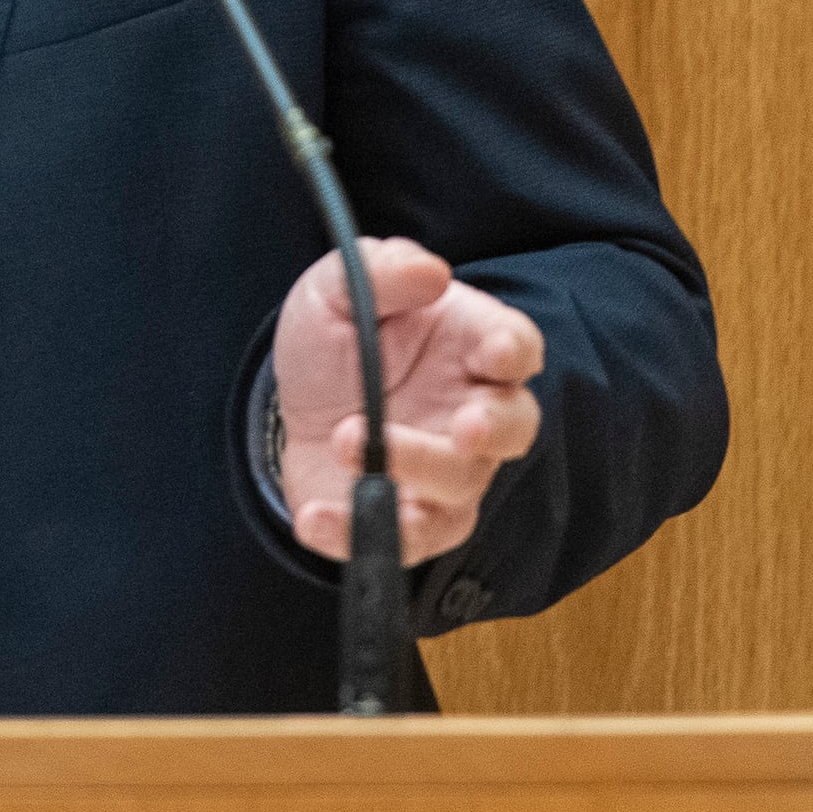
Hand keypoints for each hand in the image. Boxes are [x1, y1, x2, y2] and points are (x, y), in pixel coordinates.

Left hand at [271, 236, 545, 563]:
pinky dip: (358, 534)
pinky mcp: (410, 522)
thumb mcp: (336, 288)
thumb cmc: (335, 342)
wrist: (293, 408)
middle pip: (514, 428)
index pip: (518, 348)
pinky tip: (316, 516)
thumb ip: (381, 269)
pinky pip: (403, 542)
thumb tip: (431, 273)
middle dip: (495, 430)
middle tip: (464, 428)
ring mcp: (446, 474)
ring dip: (414, 470)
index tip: (491, 352)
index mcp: (472, 347)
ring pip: (460, 488)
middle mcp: (473, 414)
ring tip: (347, 440)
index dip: (513, 352)